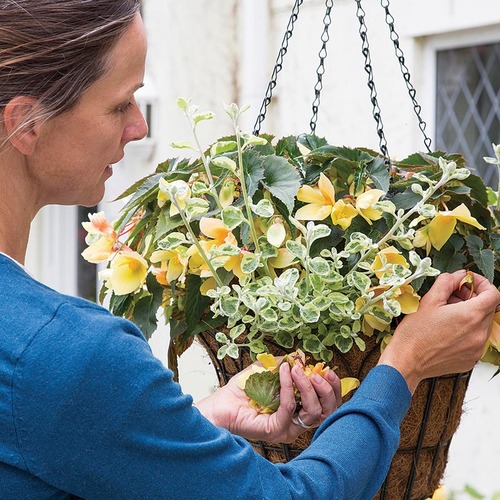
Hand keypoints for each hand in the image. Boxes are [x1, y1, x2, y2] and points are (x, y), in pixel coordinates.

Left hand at [195, 360, 341, 442]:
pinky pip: (289, 408)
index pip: (327, 404)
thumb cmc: (243, 390)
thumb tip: (301, 358)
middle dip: (326, 390)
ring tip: (296, 370)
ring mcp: (287, 428)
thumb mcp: (267, 371)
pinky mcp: (275, 430)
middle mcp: (296, 422)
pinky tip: (283, 373)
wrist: (220, 404)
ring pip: (312, 411)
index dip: (333, 388)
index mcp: (299, 410)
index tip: (328, 370)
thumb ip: (284, 364)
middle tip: (317, 373)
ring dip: (307, 386)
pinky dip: (288, 388)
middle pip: (326, 411)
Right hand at [379, 270, 499, 392]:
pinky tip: (447, 331)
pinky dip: (466, 332)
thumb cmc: (414, 334)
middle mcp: (479, 334)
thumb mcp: (428, 301)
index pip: (493, 294)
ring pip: (482, 324)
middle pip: (487, 309)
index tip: (468, 282)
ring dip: (469, 315)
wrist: (406, 362)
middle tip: (451, 297)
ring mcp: (476, 349)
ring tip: (447, 315)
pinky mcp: (470, 360)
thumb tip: (459, 275)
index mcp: (470, 316)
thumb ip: (447, 283)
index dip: (482, 284)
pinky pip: (475, 340)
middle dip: (472, 298)